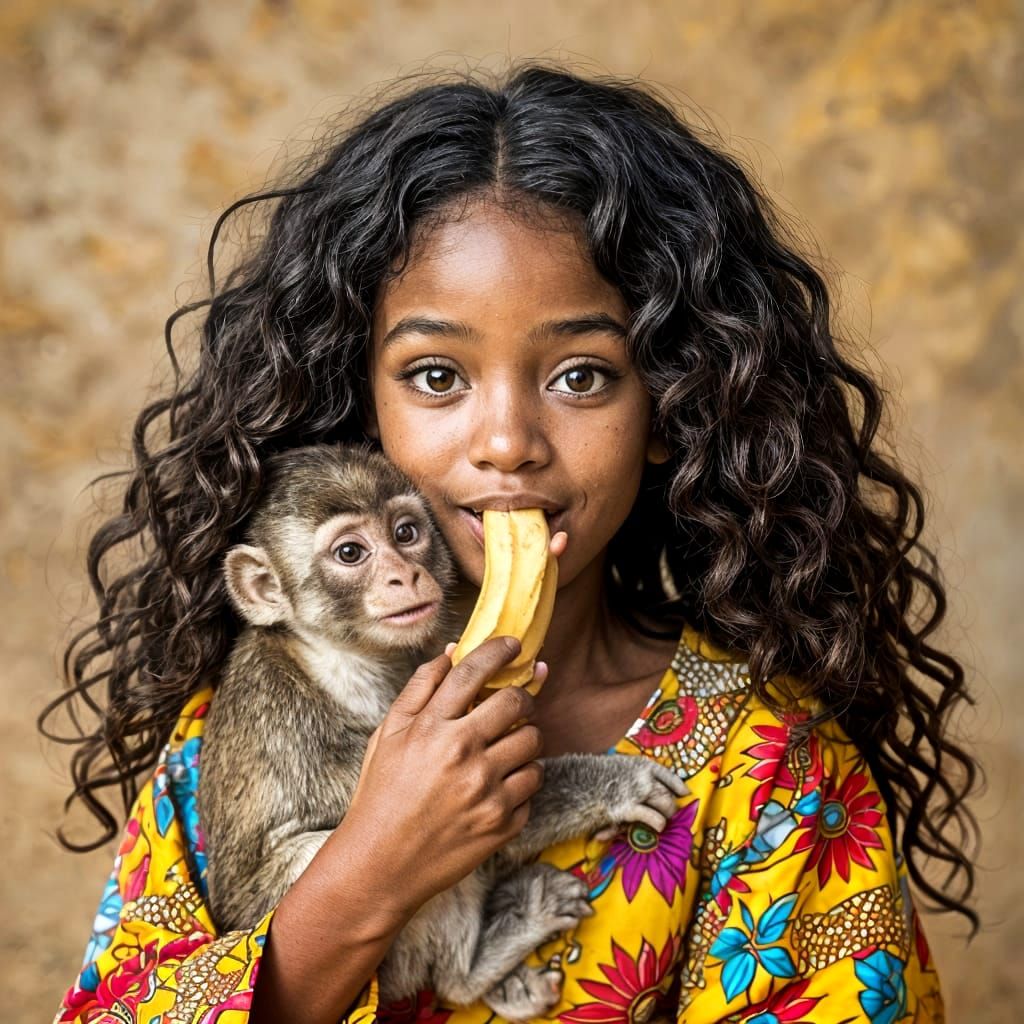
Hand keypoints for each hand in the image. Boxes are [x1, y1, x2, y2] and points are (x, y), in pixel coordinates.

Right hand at [338, 636, 546, 918]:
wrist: (381, 865)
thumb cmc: (382, 794)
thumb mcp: (388, 735)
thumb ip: (420, 689)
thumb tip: (453, 652)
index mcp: (431, 728)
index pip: (474, 672)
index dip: (498, 651)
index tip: (513, 644)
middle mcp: (462, 754)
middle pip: (517, 704)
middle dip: (522, 697)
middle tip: (516, 702)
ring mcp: (486, 790)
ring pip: (533, 743)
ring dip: (524, 739)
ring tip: (504, 749)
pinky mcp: (503, 822)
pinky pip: (533, 784)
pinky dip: (522, 780)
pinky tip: (498, 785)